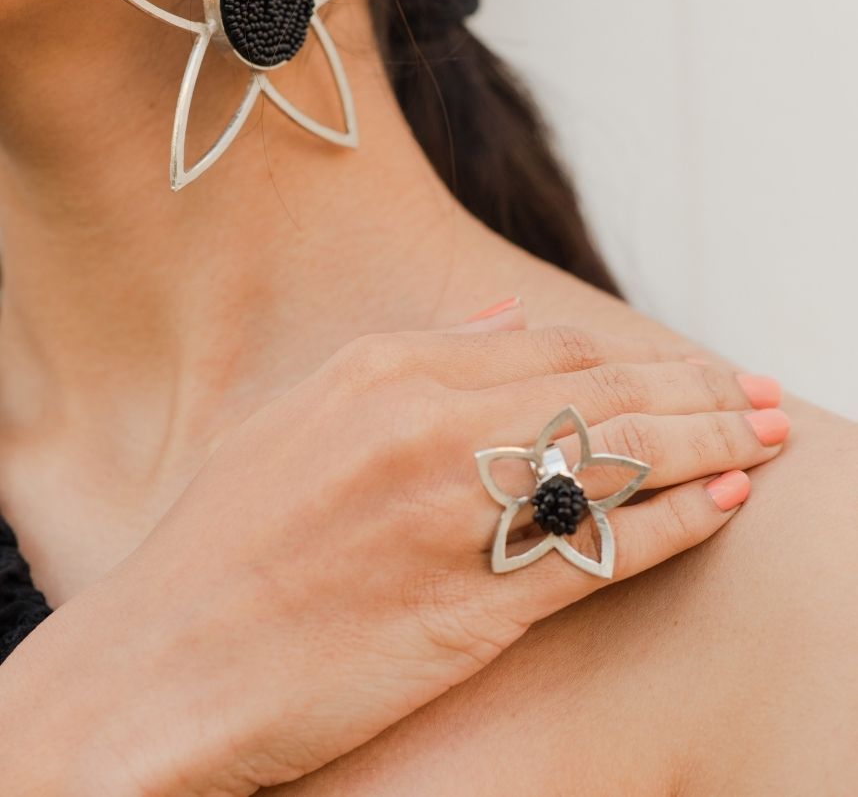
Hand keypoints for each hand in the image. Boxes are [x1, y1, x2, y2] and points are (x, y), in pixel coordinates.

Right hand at [0, 317, 786, 795]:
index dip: (633, 354)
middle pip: (601, 389)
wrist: (160, 667)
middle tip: (758, 393)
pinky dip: (675, 520)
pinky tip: (724, 506)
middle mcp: (424, 423)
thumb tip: (501, 318)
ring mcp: (452, 511)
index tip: (683, 367)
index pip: (551, 344)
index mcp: (381, 371)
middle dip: (696, 388)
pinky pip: (601, 547)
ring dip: (708, 440)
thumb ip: (409, 362)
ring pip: (617, 454)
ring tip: (766, 435)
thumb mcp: (300, 420)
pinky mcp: (470, 604)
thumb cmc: (222, 545)